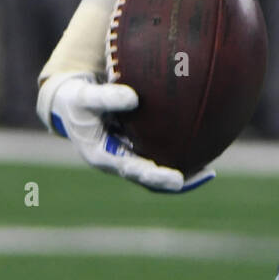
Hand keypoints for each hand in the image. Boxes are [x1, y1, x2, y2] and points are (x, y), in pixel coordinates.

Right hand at [36, 71, 214, 192]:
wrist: (69, 102)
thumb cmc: (76, 100)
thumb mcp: (84, 98)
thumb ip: (105, 98)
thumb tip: (133, 98)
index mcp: (103, 156)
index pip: (133, 171)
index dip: (155, 176)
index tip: (177, 180)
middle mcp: (117, 160)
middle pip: (149, 178)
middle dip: (176, 181)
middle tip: (204, 174)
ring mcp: (127, 156)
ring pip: (156, 170)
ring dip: (182, 172)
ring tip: (209, 171)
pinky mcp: (135, 147)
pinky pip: (159, 153)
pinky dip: (178, 152)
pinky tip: (203, 142)